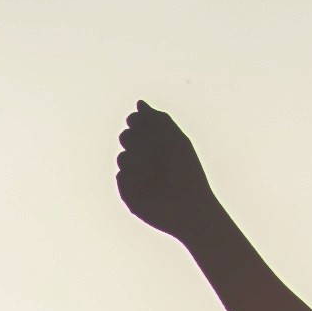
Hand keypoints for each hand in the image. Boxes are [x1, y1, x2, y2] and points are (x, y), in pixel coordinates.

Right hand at [114, 103, 223, 239]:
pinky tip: (149, 187)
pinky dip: (134, 178)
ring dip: (140, 161)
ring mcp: (136, 175)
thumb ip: (158, 121)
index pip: (136, 123)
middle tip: (156, 152)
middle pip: (126, 137)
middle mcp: (146, 158)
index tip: (148, 127)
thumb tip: (140, 103)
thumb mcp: (176, 142)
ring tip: (156, 174)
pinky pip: (121, 176)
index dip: (138, 122)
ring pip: (123, 157)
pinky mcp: (129, 192)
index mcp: (159, 144)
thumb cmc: (187, 173)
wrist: (189, 206)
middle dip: (138, 140)